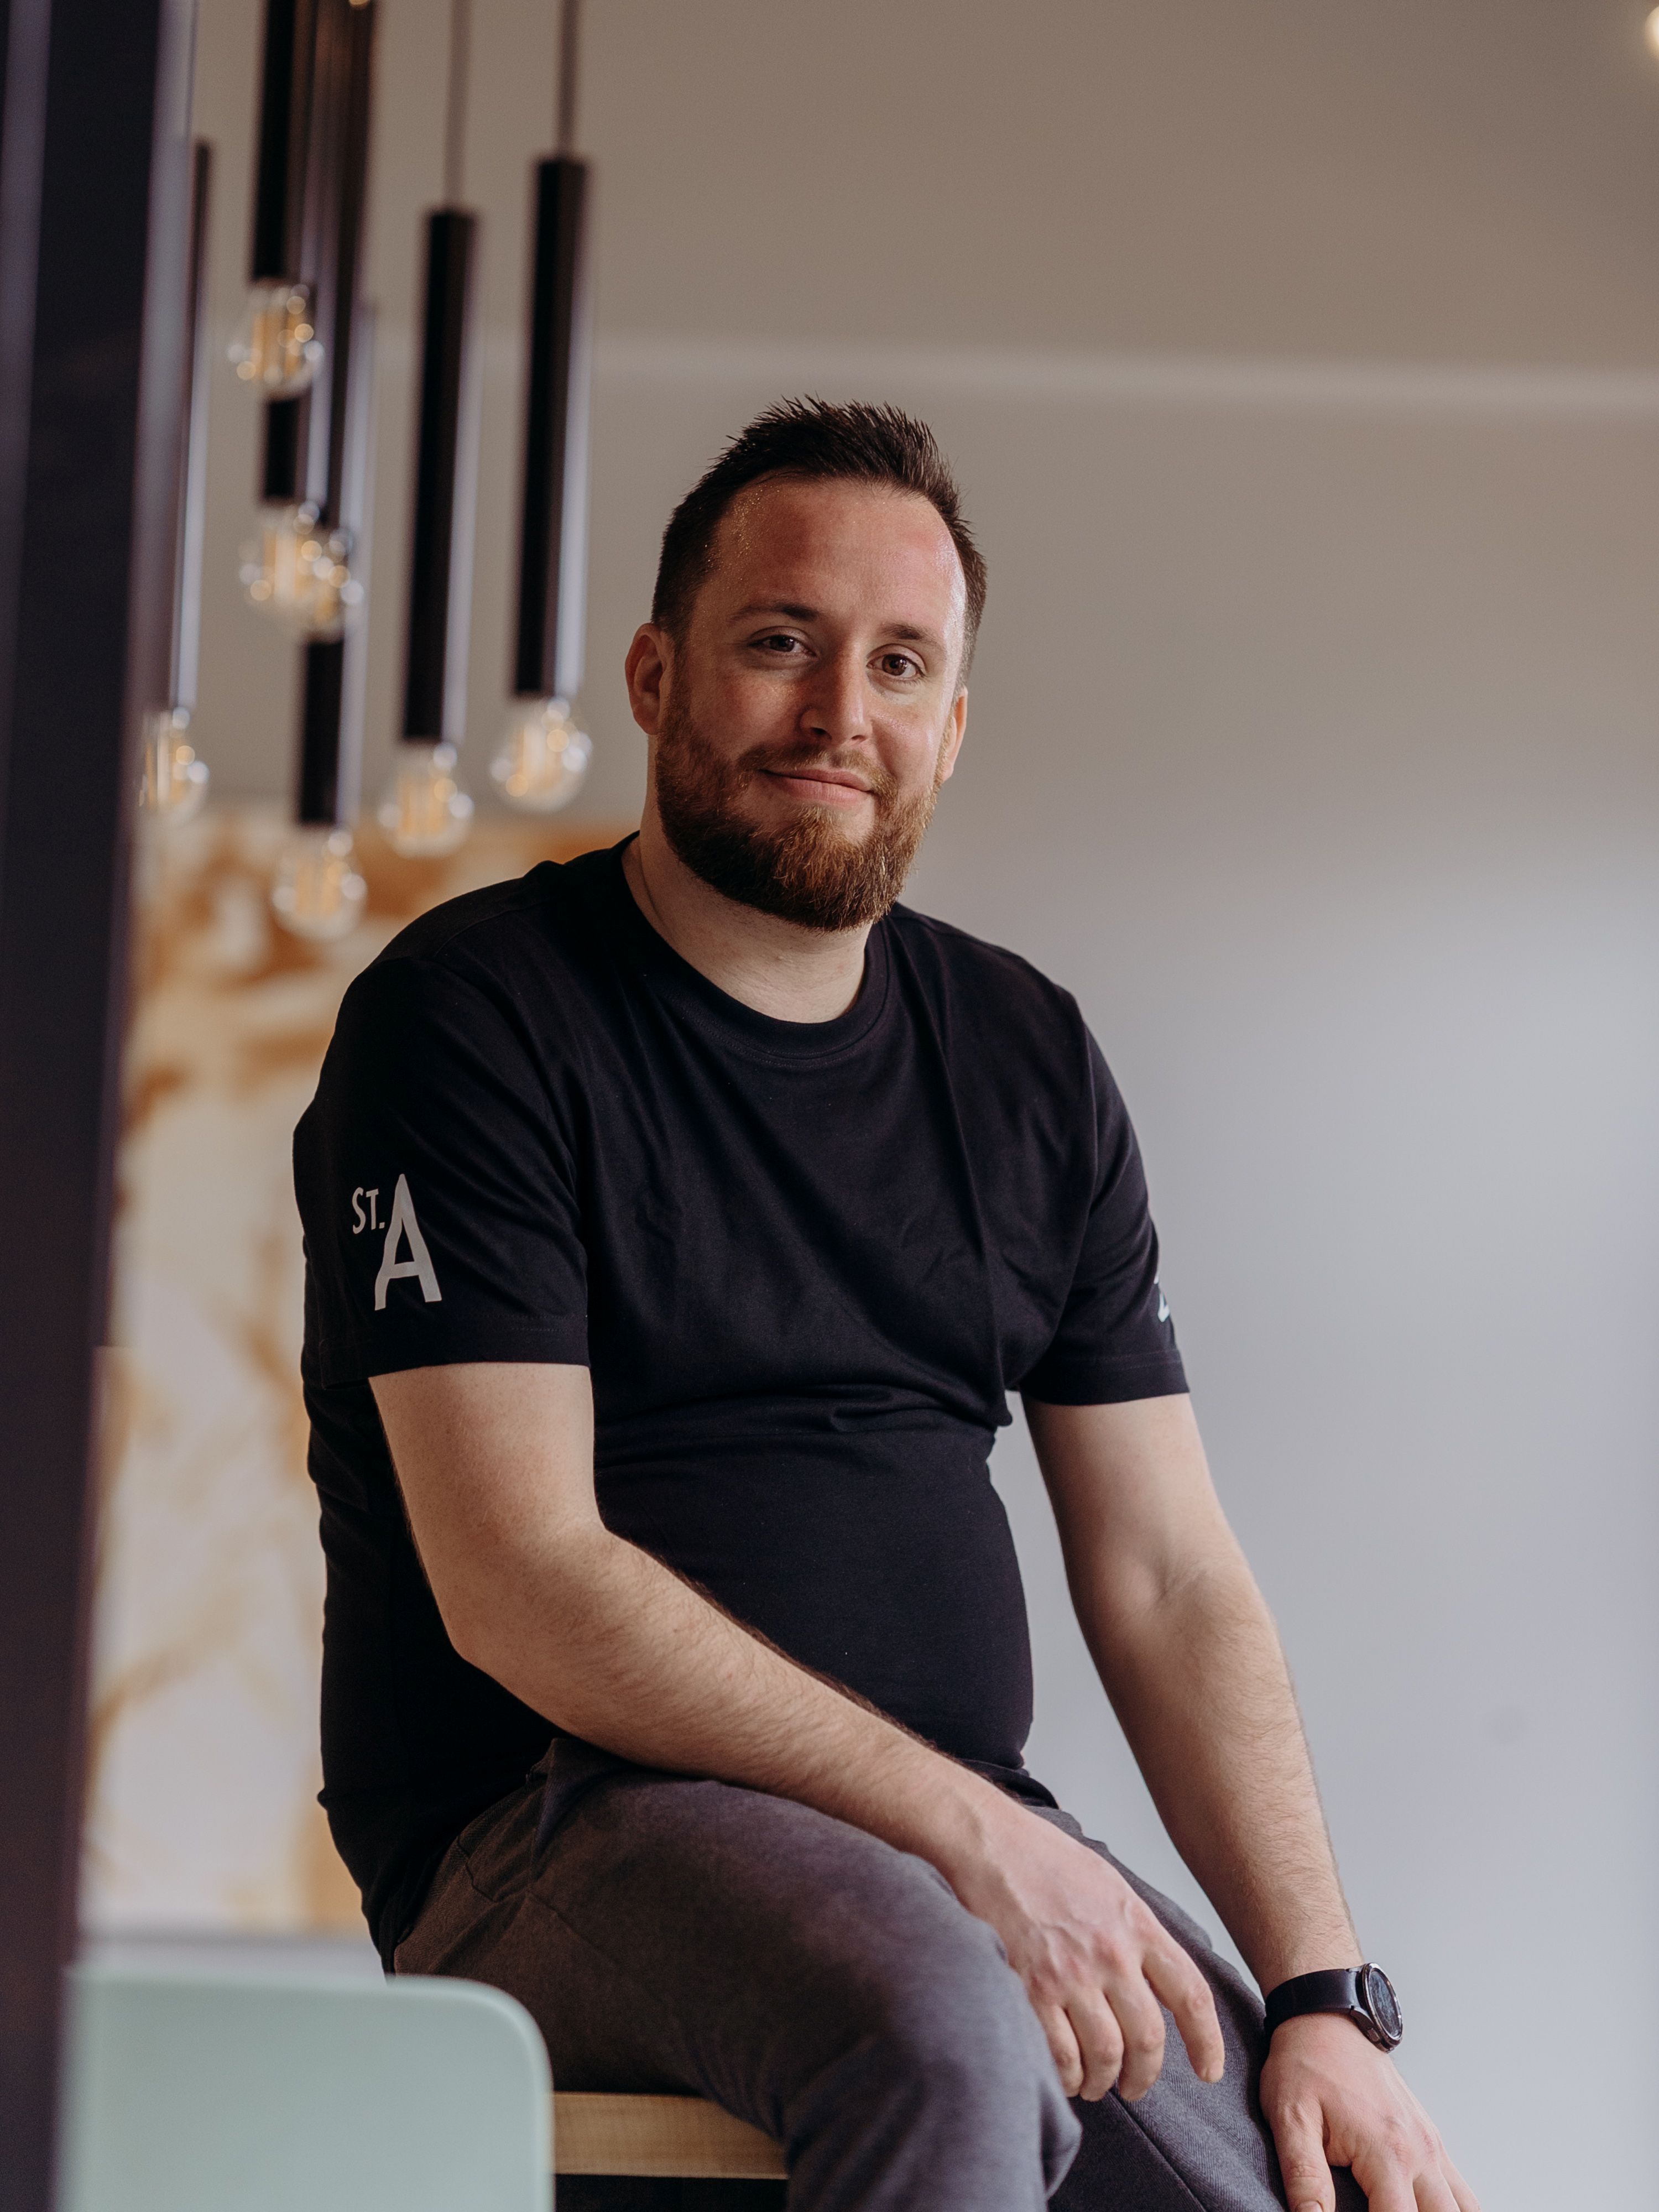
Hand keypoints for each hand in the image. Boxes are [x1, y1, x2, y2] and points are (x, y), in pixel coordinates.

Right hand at [947, 1801, 1225, 2101]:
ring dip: (1104, 2081)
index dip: (1207, 2042)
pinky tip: (1065, 2075)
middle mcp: (1110, 1953)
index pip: (1191, 1995)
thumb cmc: (1046, 1859)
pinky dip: (1067, 2076)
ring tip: (1096, 2084)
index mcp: (1137, 1925)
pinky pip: (1060, 2053)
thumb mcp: (1110, 1885)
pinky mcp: (1030, 1987)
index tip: (1208, 2071)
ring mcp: (1070, 1973)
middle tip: (1135, 2085)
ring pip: (1106, 2054)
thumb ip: (1138, 1934)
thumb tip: (1159, 1985)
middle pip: (1148, 2039)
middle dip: (1144, 2075)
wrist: (989, 1843)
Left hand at [1261, 2014, 1479, 2211]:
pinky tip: (1429, 2210)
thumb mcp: (1290, 2116)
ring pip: (1464, 2210)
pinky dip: (1455, 2209)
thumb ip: (1304, 2176)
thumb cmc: (1306, 2064)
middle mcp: (1421, 2152)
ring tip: (1405, 2211)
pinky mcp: (1432, 2140)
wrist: (1326, 2018)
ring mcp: (1432, 2145)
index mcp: (1388, 2152)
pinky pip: (1462, 2192)